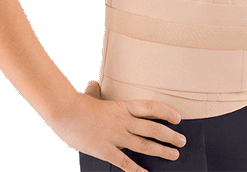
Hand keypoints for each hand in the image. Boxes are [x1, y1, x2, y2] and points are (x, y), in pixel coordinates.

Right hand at [52, 80, 186, 171]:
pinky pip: (125, 163)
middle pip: (153, 128)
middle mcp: (123, 121)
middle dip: (170, 135)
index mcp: (122, 106)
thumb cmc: (77, 103)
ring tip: (174, 155)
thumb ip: (95, 90)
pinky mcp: (106, 150)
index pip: (151, 107)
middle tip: (182, 141)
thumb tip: (93, 83)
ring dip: (161, 151)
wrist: (65, 112)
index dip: (167, 112)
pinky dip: (137, 170)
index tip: (178, 118)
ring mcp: (116, 136)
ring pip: (144, 145)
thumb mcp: (90, 94)